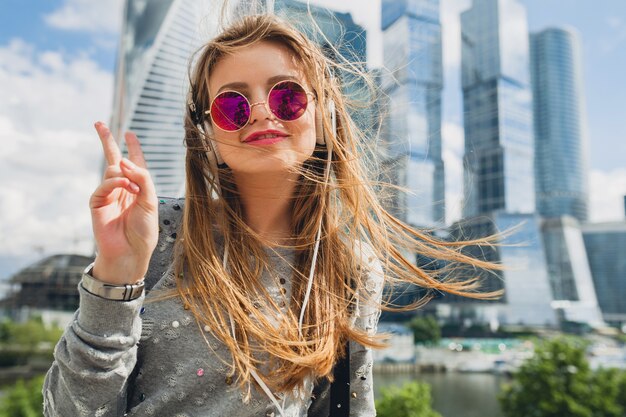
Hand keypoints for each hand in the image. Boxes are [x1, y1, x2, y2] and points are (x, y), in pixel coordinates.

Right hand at [89, 122, 158, 284]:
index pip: (135, 163)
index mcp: (138, 187)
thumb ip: (142, 179)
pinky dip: (114, 182)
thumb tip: (125, 161)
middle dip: (107, 141)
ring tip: (132, 187)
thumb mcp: (150, 201)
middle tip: (99, 124)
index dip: (133, 148)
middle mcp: (123, 188)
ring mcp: (109, 194)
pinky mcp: (98, 202)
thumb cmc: (144, 231)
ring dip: (124, 173)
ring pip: (111, 169)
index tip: (130, 134)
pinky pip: (105, 184)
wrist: (131, 252)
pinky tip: (124, 186)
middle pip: (114, 159)